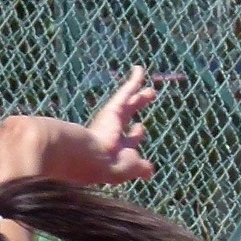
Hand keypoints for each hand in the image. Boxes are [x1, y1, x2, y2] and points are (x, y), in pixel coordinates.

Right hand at [83, 65, 157, 183]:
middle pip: (128, 116)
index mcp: (117, 149)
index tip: (141, 128)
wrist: (91, 156)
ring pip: (129, 102)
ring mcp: (112, 120)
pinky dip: (134, 80)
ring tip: (150, 88)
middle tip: (147, 98)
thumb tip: (150, 172)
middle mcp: (113, 133)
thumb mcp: (131, 168)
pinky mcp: (112, 108)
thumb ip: (141, 168)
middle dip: (137, 107)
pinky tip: (140, 68)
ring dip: (140, 94)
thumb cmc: (111, 166)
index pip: (128, 139)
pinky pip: (126, 91)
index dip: (136, 135)